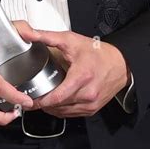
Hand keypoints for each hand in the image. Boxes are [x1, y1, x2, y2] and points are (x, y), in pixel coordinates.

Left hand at [14, 26, 130, 117]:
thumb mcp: (70, 40)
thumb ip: (47, 37)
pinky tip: (57, 101)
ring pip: (64, 113)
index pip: (57, 97)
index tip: (30, 98)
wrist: (120, 63)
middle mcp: (88, 94)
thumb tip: (29, 34)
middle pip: (58, 106)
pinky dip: (62, 109)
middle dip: (43, 103)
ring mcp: (91, 103)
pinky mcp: (93, 109)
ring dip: (52, 108)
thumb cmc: (97, 52)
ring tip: (43, 99)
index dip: (41, 100)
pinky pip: (72, 114)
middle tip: (32, 97)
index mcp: (82, 77)